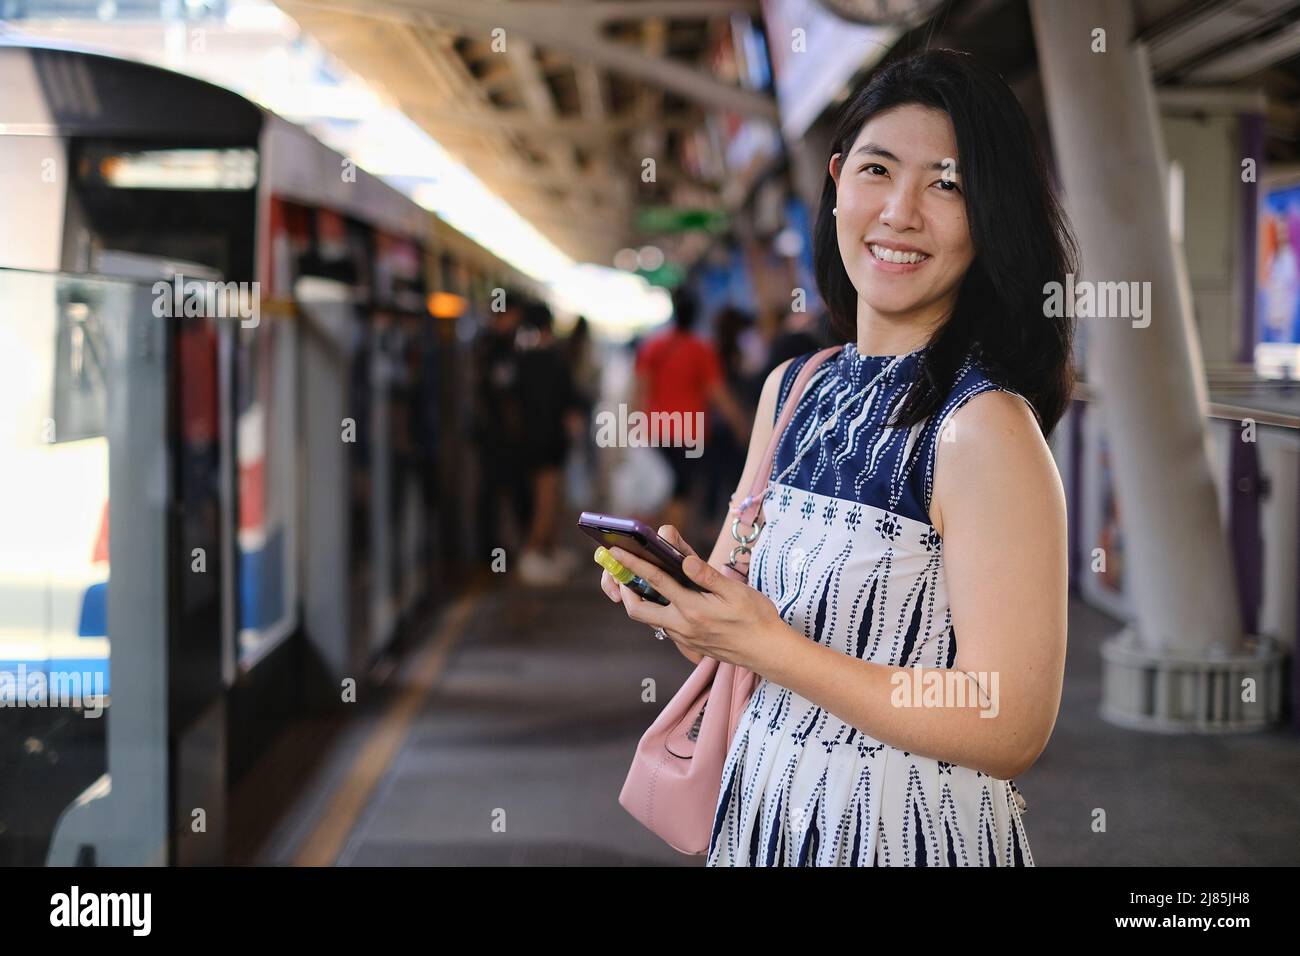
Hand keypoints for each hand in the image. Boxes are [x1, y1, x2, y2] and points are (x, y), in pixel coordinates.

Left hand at [607, 527, 793, 672]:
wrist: (768, 652)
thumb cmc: (756, 618)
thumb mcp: (735, 591)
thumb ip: (706, 575)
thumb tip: (683, 559)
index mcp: (693, 609)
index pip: (655, 581)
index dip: (633, 563)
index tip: (617, 552)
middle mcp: (683, 626)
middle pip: (638, 610)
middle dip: (625, 590)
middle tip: (623, 573)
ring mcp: (684, 638)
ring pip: (650, 619)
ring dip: (641, 601)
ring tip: (641, 581)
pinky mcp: (689, 644)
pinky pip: (665, 626)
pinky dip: (659, 610)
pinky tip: (668, 598)